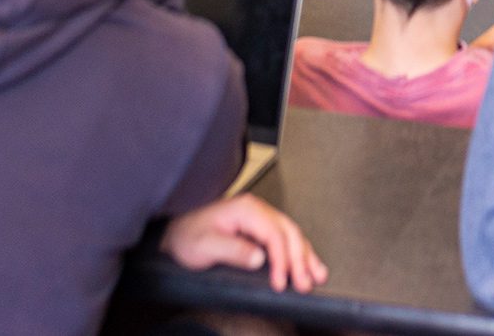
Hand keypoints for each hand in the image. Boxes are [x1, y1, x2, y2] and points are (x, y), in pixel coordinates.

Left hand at [162, 195, 327, 292]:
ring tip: (316, 276)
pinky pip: (287, 239)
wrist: (177, 232)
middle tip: (304, 284)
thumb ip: (232, 250)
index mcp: (246, 210)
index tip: (281, 282)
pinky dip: (301, 253)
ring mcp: (261, 218)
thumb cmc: (188, 236)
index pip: (273, 234)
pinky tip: (311, 264)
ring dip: (306, 256)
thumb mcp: (205, 245)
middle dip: (300, 260)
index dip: (281, 259)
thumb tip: (260, 257)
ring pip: (293, 235)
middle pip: (289, 233)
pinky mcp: (262, 229)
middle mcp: (257, 210)